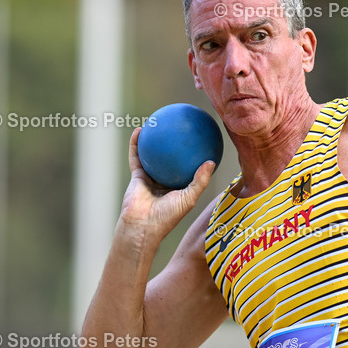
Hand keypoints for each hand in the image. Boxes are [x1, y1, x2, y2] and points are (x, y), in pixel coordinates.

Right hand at [120, 127, 214, 241]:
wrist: (141, 226)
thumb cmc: (167, 216)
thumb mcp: (189, 198)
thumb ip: (200, 180)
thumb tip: (211, 161)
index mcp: (181, 187)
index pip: (191, 167)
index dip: (198, 154)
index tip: (205, 139)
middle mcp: (166, 181)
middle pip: (173, 158)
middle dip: (177, 143)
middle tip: (184, 126)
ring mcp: (151, 177)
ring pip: (154, 154)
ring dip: (156, 138)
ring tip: (160, 121)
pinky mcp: (137, 175)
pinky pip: (136, 155)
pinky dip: (136, 143)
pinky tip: (141, 129)